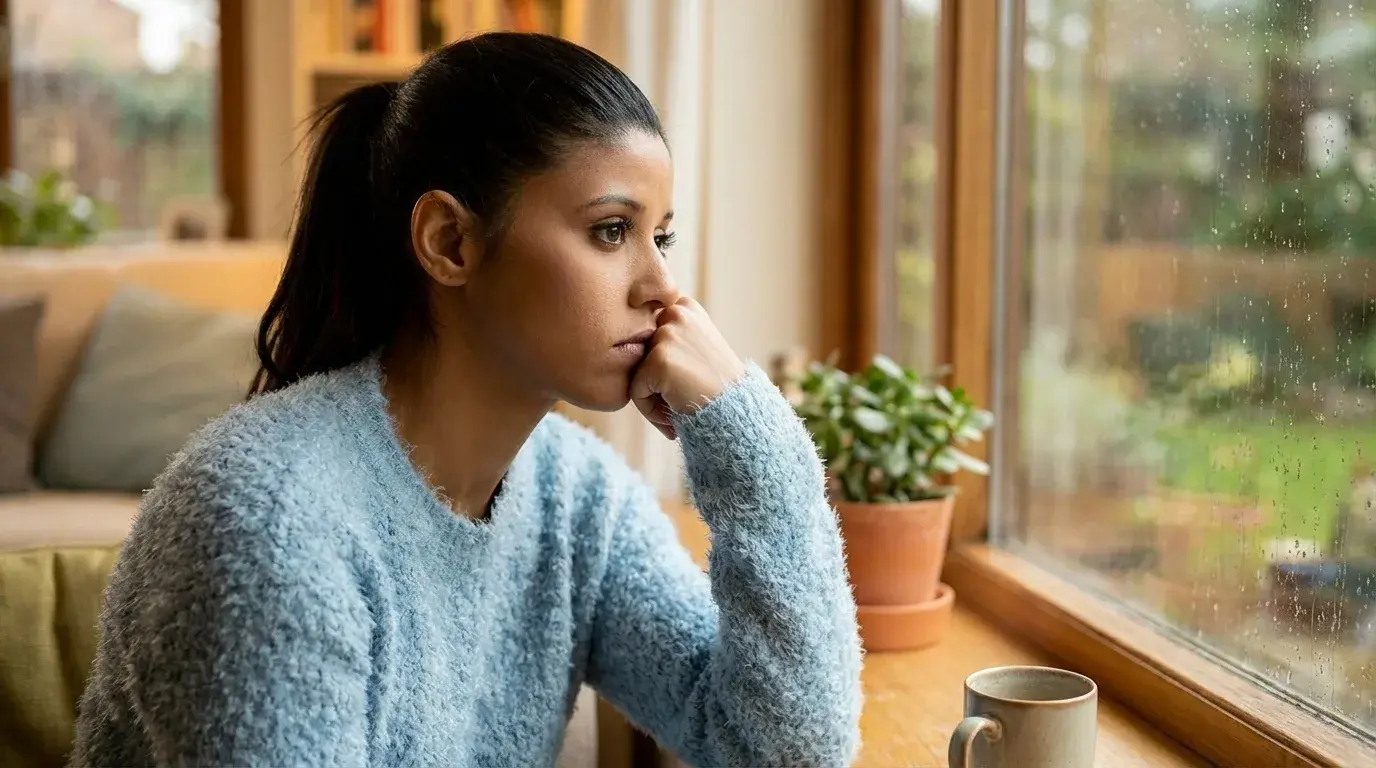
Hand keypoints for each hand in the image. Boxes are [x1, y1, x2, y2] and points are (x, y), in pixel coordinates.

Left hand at [630, 297, 746, 439]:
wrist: (738, 410)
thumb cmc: (716, 386)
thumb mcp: (698, 346)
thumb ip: (670, 338)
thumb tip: (628, 343)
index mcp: (685, 307)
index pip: (648, 335)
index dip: (660, 363)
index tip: (683, 380)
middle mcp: (676, 313)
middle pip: (640, 352)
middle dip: (654, 379)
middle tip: (678, 397)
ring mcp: (667, 334)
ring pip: (635, 371)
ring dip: (652, 395)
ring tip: (678, 405)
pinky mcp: (659, 359)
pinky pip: (635, 390)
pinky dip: (650, 408)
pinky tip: (674, 413)